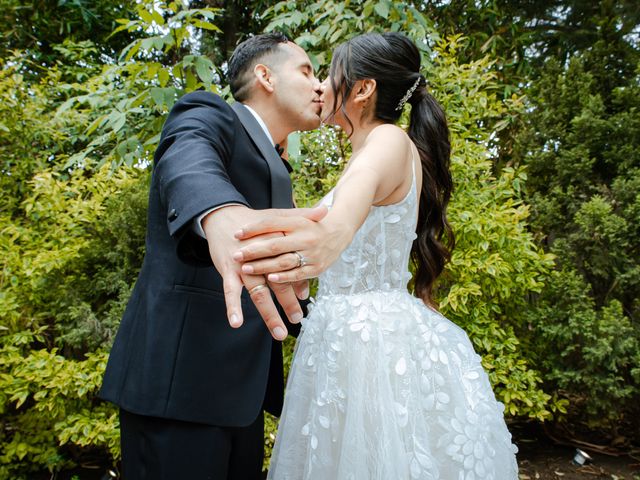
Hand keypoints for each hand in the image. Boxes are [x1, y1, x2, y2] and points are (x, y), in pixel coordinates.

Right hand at [202, 205, 320, 339]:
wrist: (223, 216)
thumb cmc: (254, 223)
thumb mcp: (279, 217)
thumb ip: (302, 217)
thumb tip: (325, 212)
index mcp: (276, 245)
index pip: (291, 265)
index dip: (299, 281)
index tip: (306, 297)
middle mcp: (261, 257)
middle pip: (278, 282)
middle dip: (288, 302)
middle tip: (297, 319)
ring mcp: (243, 265)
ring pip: (258, 292)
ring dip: (269, 314)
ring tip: (280, 333)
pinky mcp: (228, 270)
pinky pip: (230, 291)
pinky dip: (232, 307)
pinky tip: (236, 322)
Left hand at [233, 206, 351, 283]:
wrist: (340, 231)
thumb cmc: (311, 225)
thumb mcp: (297, 217)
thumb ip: (276, 221)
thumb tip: (245, 227)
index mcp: (298, 222)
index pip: (272, 223)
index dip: (253, 229)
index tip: (236, 234)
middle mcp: (305, 236)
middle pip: (275, 244)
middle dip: (254, 250)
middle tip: (236, 254)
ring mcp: (312, 253)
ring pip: (284, 261)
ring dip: (264, 266)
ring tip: (246, 268)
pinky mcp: (316, 268)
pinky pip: (298, 274)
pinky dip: (283, 277)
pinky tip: (269, 278)